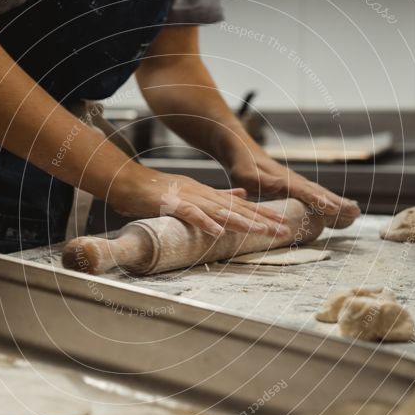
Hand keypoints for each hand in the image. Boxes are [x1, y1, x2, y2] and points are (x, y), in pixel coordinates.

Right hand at [107, 164, 290, 237]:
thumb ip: (218, 195)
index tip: (283, 223)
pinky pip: (192, 215)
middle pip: (237, 209)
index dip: (263, 214)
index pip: (242, 206)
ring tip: (262, 231)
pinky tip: (219, 233)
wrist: (130, 182)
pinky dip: (205, 223)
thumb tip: (243, 195)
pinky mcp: (172, 204)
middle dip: (262, 220)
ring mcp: (189, 199)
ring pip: (220, 212)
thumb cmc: (159, 191)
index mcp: (210, 194)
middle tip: (284, 229)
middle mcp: (204, 195)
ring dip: (242, 222)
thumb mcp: (194, 192)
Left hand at [229, 151, 360, 227]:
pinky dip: (328, 199)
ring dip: (337, 201)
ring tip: (354, 211)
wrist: (241, 150)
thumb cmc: (242, 166)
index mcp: (284, 180)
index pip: (305, 192)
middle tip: (356, 212)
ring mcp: (296, 182)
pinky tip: (336, 206)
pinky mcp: (294, 184)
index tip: (334, 209)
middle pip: (319, 192)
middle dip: (337, 202)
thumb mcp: (248, 175)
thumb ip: (265, 181)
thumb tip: (282, 184)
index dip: (319, 201)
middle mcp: (294, 180)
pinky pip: (315, 193)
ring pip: (320, 192)